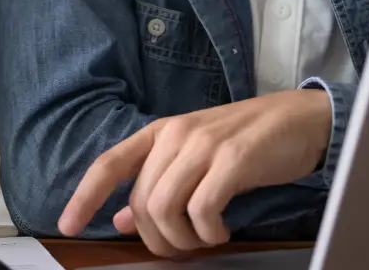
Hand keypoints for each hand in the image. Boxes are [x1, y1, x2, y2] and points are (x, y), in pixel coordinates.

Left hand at [59, 89, 330, 256]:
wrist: (300, 118)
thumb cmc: (246, 141)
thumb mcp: (194, 158)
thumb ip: (158, 184)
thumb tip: (123, 219)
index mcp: (159, 132)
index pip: (109, 164)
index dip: (84, 196)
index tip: (67, 226)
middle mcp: (176, 134)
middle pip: (142, 201)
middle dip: (157, 238)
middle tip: (181, 249)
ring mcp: (204, 145)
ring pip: (165, 208)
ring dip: (182, 239)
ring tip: (203, 240)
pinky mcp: (234, 159)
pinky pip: (202, 209)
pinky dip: (208, 232)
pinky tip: (221, 231)